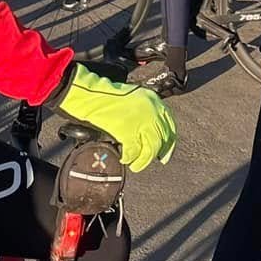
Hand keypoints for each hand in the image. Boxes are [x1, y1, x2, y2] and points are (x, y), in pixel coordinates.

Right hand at [55, 68, 177, 171]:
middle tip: (157, 160)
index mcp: (153, 99)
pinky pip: (134, 151)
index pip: (169, 123)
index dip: (169, 140)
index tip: (167, 151)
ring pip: (152, 147)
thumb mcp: (134, 97)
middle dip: (159, 151)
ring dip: (144, 160)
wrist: (90, 95)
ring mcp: (141, 121)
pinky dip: (130, 158)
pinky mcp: (128, 131)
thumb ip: (146, 110)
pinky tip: (125, 159)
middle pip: (162, 137)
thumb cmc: (107, 96)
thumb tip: (151, 131)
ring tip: (137, 165)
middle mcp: (151, 109)